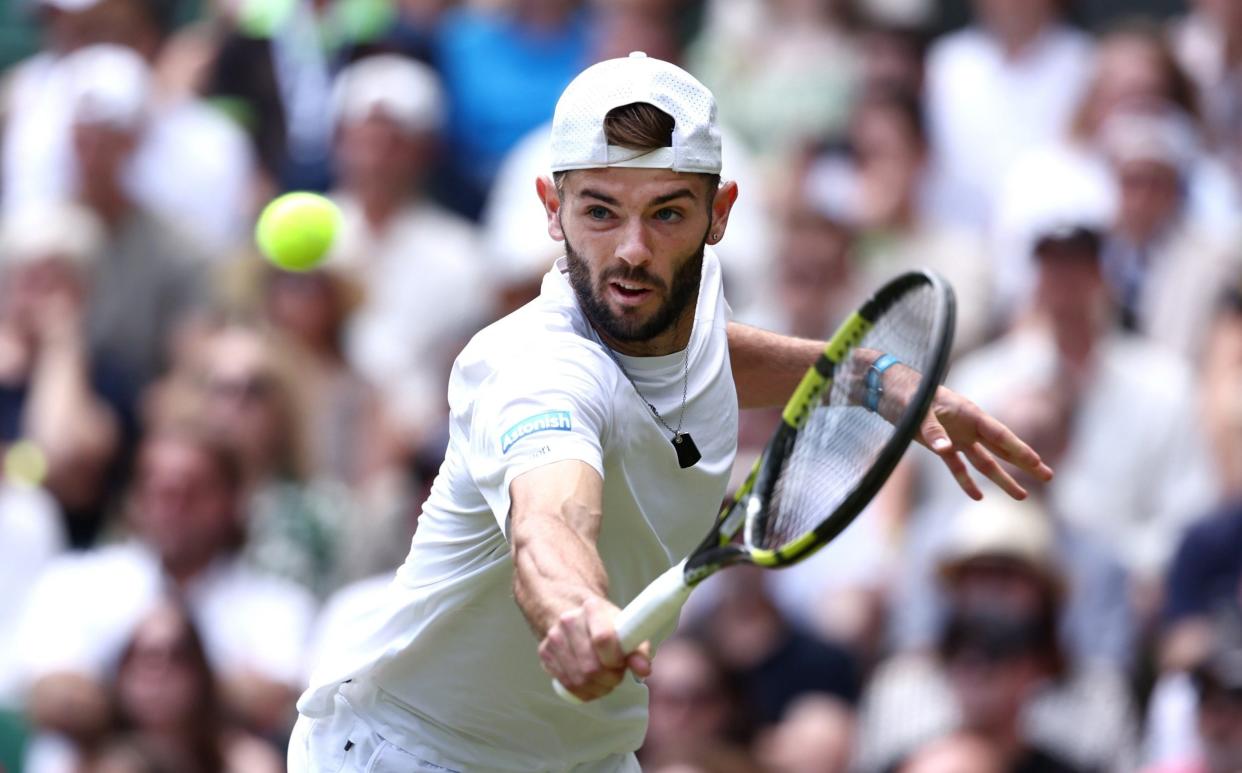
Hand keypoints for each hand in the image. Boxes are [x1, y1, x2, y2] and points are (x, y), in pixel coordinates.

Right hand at [537, 596, 651, 701]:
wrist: (575, 619)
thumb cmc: (606, 626)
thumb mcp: (625, 630)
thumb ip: (638, 649)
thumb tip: (643, 670)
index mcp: (592, 608)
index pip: (603, 639)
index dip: (615, 659)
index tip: (622, 663)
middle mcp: (568, 621)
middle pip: (591, 666)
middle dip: (609, 678)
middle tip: (617, 675)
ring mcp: (554, 638)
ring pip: (579, 679)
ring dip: (598, 688)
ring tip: (606, 681)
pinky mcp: (545, 653)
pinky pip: (566, 684)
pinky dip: (584, 692)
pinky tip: (593, 686)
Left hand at [916, 385, 1053, 500]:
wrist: (890, 389)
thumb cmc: (909, 393)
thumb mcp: (920, 409)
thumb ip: (933, 430)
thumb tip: (946, 450)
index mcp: (970, 414)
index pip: (1000, 435)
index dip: (1019, 449)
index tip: (1037, 462)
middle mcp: (968, 427)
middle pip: (1002, 449)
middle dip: (1025, 463)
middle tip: (1048, 476)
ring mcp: (956, 436)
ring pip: (984, 461)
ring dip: (1002, 478)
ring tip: (1022, 496)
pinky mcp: (940, 445)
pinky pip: (957, 466)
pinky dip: (966, 481)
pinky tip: (978, 496)